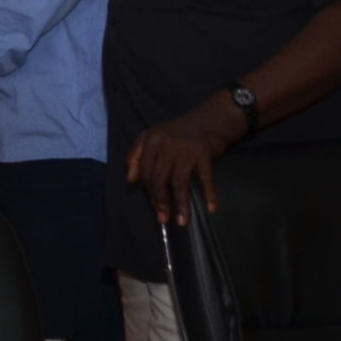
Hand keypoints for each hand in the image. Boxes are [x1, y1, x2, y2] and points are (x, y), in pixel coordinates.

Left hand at [127, 96, 242, 226]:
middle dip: (161, 201)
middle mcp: (166, 145)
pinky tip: (210, 208)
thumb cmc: (179, 131)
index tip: (155, 207)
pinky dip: (209, 193)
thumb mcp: (152, 137)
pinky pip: (206, 178)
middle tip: (164, 219)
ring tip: (182, 221)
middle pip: (159, 179)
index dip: (149, 192)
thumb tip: (130, 180)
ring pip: (179, 182)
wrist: (211, 118)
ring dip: (181, 204)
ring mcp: (186, 150)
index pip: (145, 171)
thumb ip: (137, 155)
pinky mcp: (204, 154)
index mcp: (150, 141)